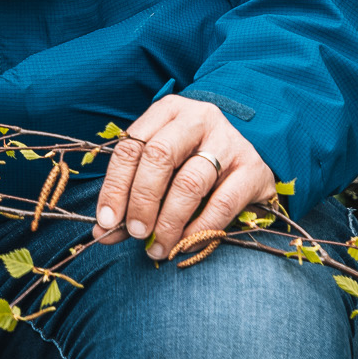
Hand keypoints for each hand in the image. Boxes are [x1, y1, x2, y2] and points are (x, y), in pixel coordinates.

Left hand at [91, 95, 275, 260]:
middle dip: (141, 201)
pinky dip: (199, 229)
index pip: (131, 146)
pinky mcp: (253, 168)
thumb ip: (132, 193)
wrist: (248, 156)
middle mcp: (198, 119)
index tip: (106, 220)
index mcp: (167, 111)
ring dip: (169, 222)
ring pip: (189, 183)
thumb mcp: (161, 166)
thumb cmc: (192, 161)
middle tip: (135, 233)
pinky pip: (222, 204)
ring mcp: (228, 141)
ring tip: (158, 247)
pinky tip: (185, 244)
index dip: (115, 186)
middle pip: (159, 157)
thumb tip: (104, 231)